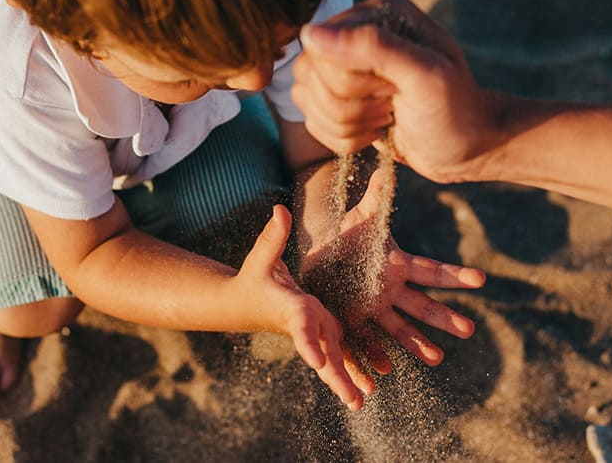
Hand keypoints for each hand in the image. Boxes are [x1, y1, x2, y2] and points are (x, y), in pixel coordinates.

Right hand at [234, 204, 373, 409]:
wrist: (243, 303)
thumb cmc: (253, 277)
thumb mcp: (262, 256)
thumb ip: (273, 236)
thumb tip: (279, 210)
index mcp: (292, 308)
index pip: (301, 328)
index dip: (309, 343)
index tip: (318, 362)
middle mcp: (306, 324)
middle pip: (323, 354)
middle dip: (337, 376)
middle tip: (354, 401)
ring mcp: (314, 331)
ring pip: (333, 359)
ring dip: (347, 379)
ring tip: (363, 400)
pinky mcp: (321, 332)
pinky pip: (338, 354)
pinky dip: (350, 370)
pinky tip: (368, 387)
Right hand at [293, 0, 504, 183]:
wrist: (467, 148)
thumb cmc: (455, 110)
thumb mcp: (425, 75)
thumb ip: (374, 47)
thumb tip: (311, 34)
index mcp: (377, 12)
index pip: (322, 48)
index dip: (351, 81)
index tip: (392, 90)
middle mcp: (355, 32)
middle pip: (309, 74)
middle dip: (350, 105)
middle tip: (391, 105)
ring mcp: (343, 65)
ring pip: (305, 98)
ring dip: (346, 124)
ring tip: (385, 117)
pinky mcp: (338, 98)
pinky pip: (312, 120)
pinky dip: (343, 138)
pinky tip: (375, 131)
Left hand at [301, 170, 485, 371]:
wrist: (321, 257)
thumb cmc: (347, 236)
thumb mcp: (361, 218)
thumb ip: (377, 198)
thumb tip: (388, 168)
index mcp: (398, 266)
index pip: (431, 271)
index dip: (455, 275)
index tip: (481, 279)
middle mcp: (391, 291)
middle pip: (422, 306)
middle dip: (444, 318)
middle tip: (469, 330)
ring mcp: (374, 309)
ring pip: (399, 329)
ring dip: (417, 344)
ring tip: (437, 359)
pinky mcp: (353, 321)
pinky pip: (366, 341)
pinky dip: (375, 356)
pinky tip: (384, 370)